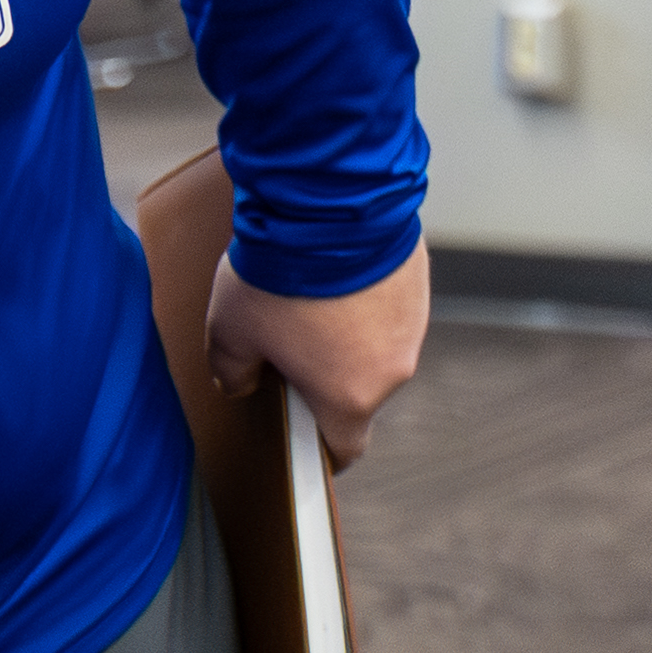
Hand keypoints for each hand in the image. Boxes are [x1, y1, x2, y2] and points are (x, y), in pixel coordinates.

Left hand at [206, 240, 429, 467]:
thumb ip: (232, 372)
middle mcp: (393, 368)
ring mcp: (414, 324)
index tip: (305, 438)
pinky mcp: (420, 283)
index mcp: (350, 396)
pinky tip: (333, 273)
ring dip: (347, 332)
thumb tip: (238, 384)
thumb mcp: (231, 331)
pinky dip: (364, 298)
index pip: (345, 446)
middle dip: (324, 372)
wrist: (328, 205)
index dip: (322, 447)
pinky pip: (388, 305)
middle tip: (285, 341)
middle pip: (357, 388)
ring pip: (375, 345)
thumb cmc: (278, 276)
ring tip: (307, 298)